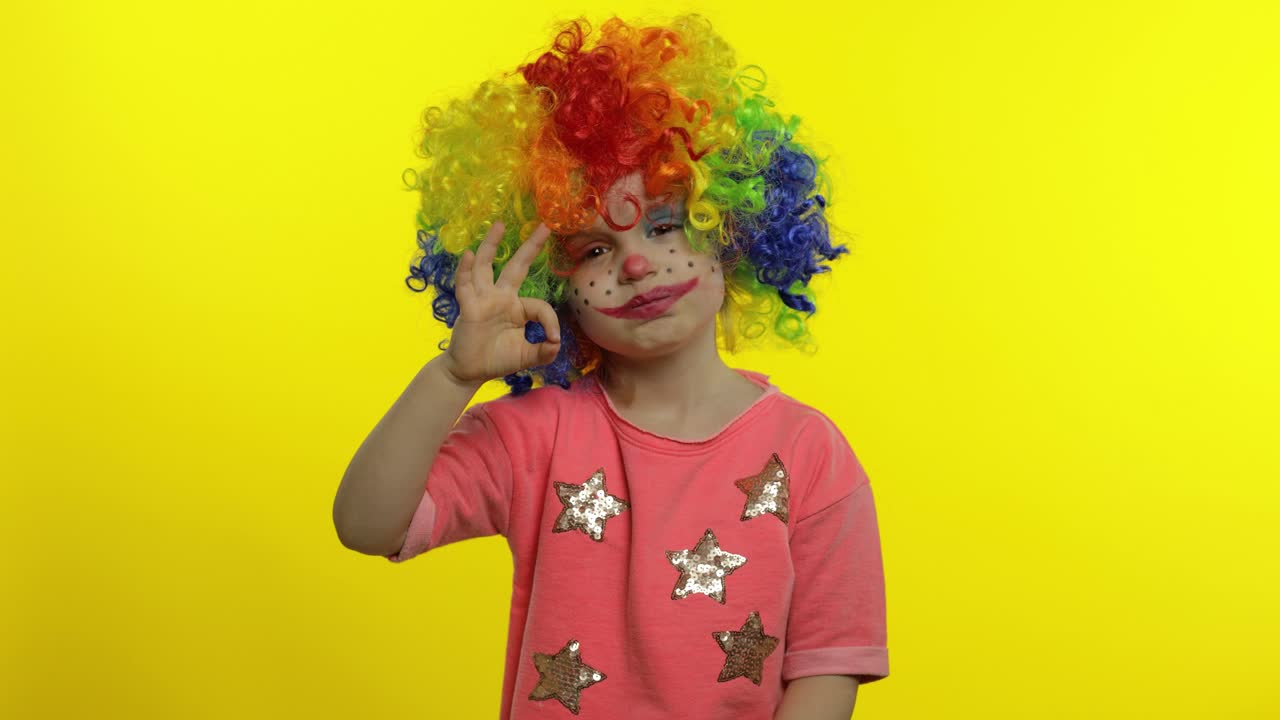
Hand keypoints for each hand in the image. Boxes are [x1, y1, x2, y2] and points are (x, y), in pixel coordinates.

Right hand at [440, 221, 560, 386]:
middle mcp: (501, 297)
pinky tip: (468, 255)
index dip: (550, 321)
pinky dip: (465, 270)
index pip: (540, 305)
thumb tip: (556, 343)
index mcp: (517, 307)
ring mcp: (483, 299)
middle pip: (517, 266)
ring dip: (491, 245)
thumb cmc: (497, 359)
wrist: (469, 371)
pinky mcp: (468, 307)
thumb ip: (544, 351)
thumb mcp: (527, 357)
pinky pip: (465, 286)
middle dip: (530, 246)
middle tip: (544, 225)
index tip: (553, 339)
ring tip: (499, 224)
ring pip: (487, 267)